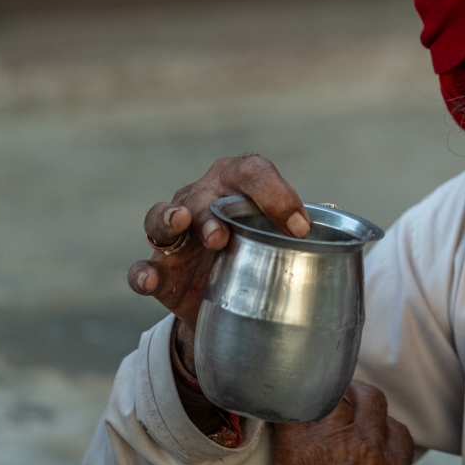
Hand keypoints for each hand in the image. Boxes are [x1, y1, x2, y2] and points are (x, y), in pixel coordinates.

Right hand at [127, 154, 309, 329]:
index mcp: (238, 184)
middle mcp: (201, 199)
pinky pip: (142, 267)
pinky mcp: (163, 270)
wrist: (238, 292)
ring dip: (168, 221)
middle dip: (209, 213)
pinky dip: (143, 272)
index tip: (300, 228)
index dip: (275, 193)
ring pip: (159, 219)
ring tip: (180, 225)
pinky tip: (151, 278)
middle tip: (221, 236)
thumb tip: (322, 234)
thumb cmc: (267, 246)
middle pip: (200, 196)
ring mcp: (176, 235)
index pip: (253, 172)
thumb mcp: (289, 235)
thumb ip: (303, 231)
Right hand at [270, 381, 414, 464]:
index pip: (309, 397)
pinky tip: (382, 434)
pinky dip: (389, 431)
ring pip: (378, 406)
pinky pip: (400, 435)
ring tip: (362, 407)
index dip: (310, 390)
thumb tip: (286, 417)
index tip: (308, 390)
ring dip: (369, 405)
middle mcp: (344, 445)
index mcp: (305, 448)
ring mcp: (377, 457)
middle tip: (340, 392)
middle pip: (351, 393)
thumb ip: (290, 443)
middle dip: (345, 390)